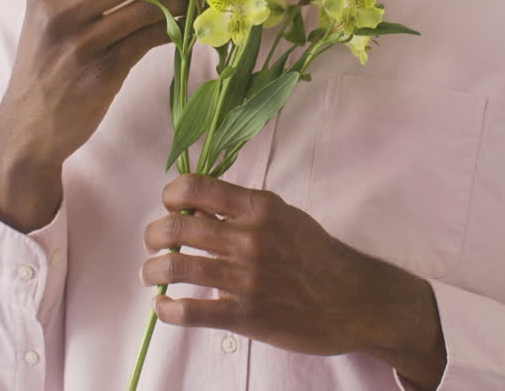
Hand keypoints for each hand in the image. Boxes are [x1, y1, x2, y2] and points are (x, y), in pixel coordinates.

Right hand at [0, 0, 185, 230]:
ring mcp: (80, 45)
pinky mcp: (102, 72)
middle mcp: (58, 15)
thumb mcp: (48, 25)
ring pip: (144, 7)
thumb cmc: (45, 72)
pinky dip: (171, 30)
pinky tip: (185, 28)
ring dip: (177, 1)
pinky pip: (148, 39)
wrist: (26, 130)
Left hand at [142, 175, 446, 385]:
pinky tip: (164, 307)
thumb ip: (244, 211)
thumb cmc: (318, 256)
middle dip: (153, 236)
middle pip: (175, 226)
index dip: (171, 195)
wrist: (354, 300)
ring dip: (151, 272)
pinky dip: (166, 309)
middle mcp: (249, 238)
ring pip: (175, 267)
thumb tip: (197, 208)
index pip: (195, 188)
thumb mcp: (286, 218)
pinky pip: (189, 311)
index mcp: (259, 208)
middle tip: (153, 245)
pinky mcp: (245, 315)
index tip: (169, 206)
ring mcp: (246, 278)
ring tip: (151, 276)